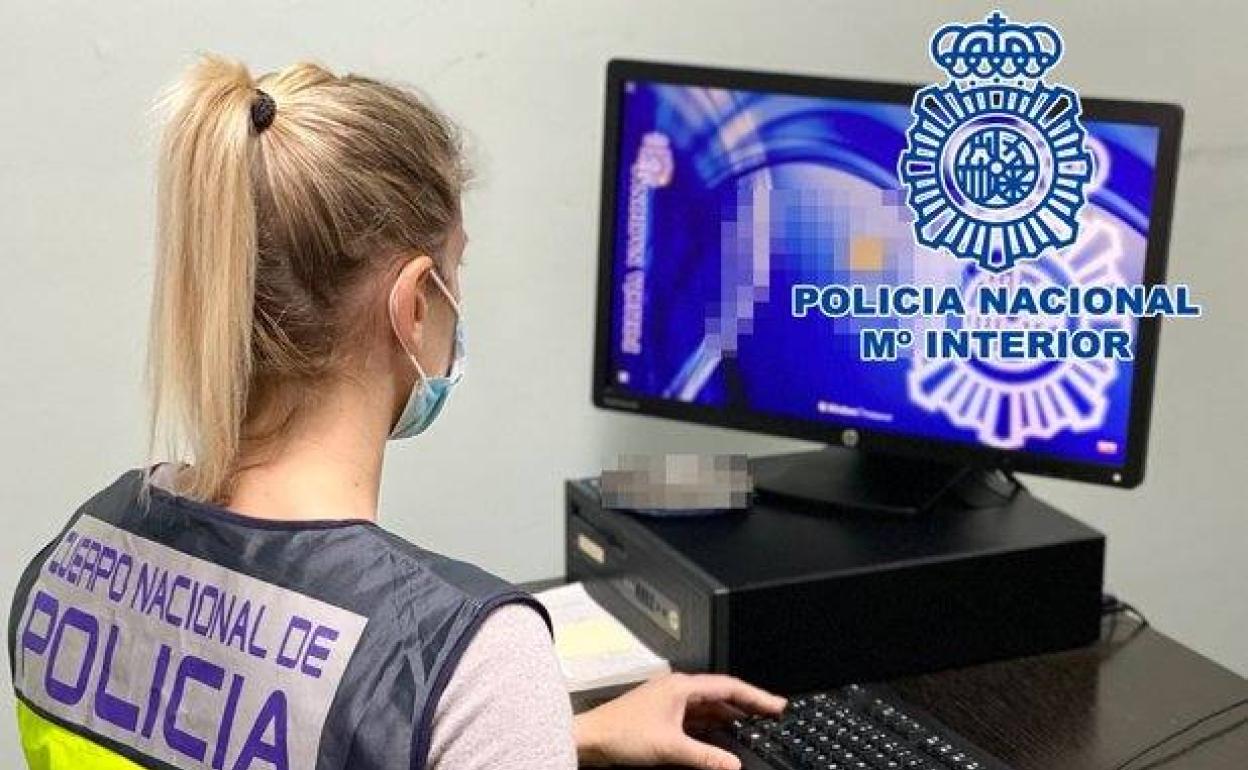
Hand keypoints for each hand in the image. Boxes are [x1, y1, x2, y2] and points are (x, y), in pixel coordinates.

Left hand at [574, 672, 785, 768]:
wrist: (589, 738)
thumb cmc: (620, 733)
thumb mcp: (669, 748)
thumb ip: (705, 757)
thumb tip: (732, 764)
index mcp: (681, 687)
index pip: (728, 687)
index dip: (756, 696)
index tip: (776, 705)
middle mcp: (677, 690)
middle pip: (721, 695)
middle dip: (747, 706)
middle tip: (771, 716)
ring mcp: (669, 702)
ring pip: (708, 708)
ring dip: (729, 717)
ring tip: (753, 727)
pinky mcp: (662, 716)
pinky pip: (695, 718)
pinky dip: (712, 727)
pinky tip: (721, 738)